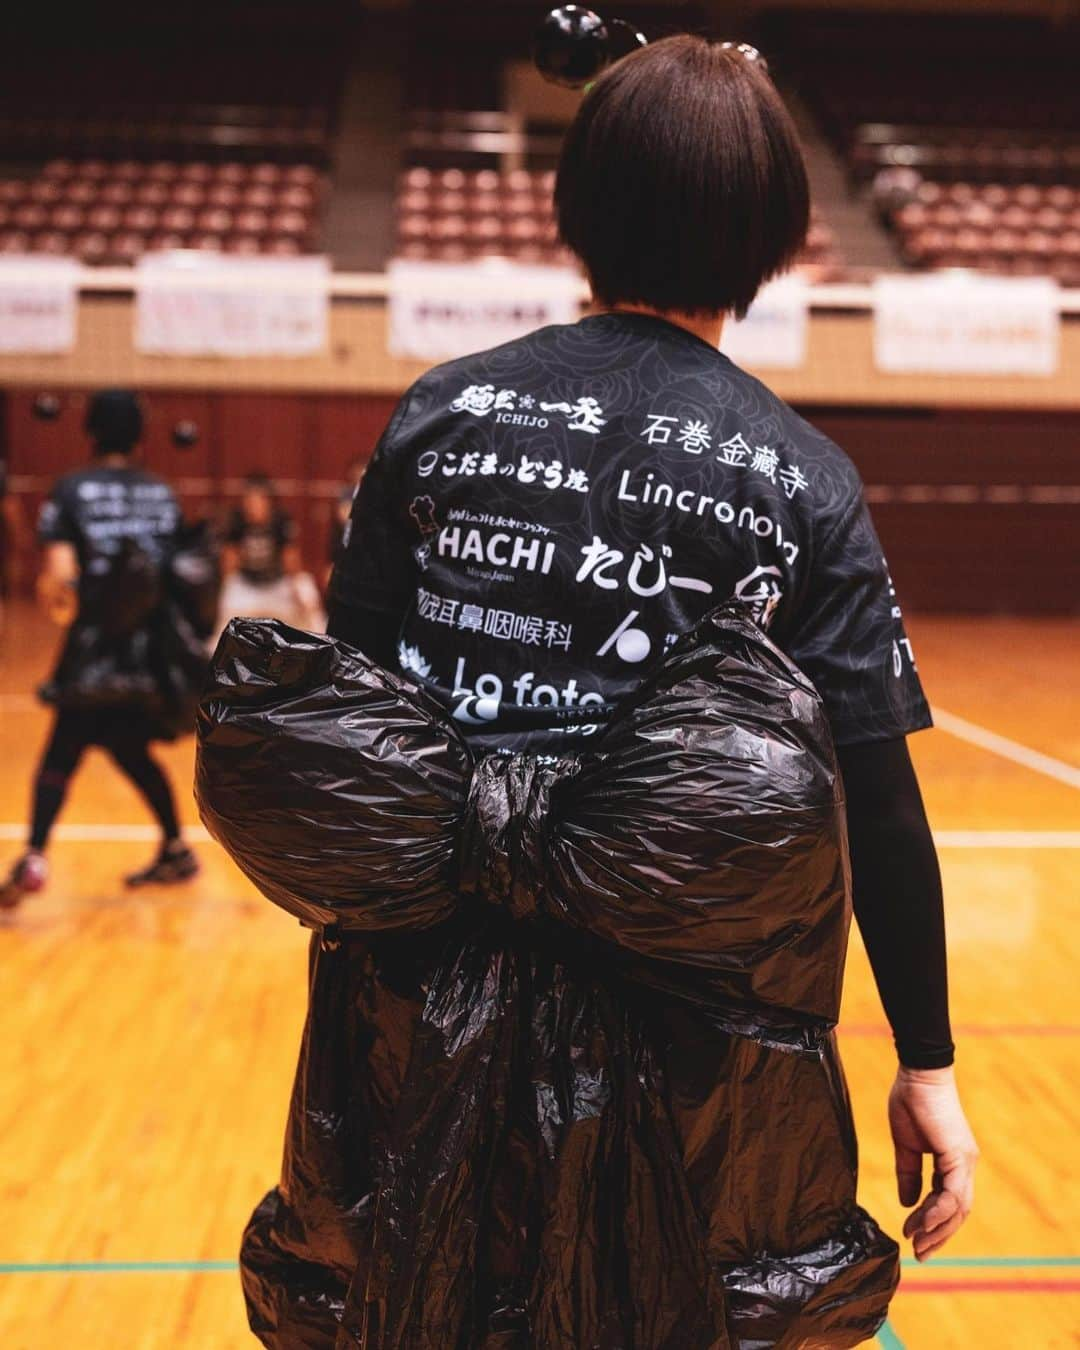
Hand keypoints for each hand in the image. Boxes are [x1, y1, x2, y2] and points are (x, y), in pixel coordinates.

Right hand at [888, 1065, 978, 1260]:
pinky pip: (952, 1193)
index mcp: (953, 1162)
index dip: (931, 1222)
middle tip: (919, 1254)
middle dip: (938, 1235)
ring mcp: (964, 1161)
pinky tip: (922, 1222)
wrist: (918, 1074)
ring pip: (958, 1208)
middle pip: (957, 1212)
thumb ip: (908, 1174)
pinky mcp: (958, 1156)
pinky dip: (938, 1211)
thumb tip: (907, 1203)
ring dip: (938, 1229)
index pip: (947, 1203)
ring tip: (917, 1243)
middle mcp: (964, 1165)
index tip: (912, 1237)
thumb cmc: (910, 1102)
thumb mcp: (905, 1144)